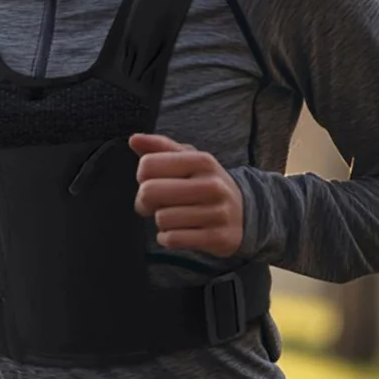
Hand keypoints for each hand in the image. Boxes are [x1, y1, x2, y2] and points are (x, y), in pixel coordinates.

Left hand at [129, 132, 243, 256]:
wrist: (244, 214)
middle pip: (149, 192)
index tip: (152, 181)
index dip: (142, 176)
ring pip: (161, 219)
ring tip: (174, 217)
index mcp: (202, 161)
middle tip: (155, 203)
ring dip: (161, 221)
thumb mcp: (188, 159)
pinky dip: (167, 238)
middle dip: (144, 201)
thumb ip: (160, 147)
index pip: (148, 165)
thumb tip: (134, 140)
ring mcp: (217, 213)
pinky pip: (173, 239)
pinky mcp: (217, 238)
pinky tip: (178, 232)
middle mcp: (212, 185)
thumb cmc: (205, 183)